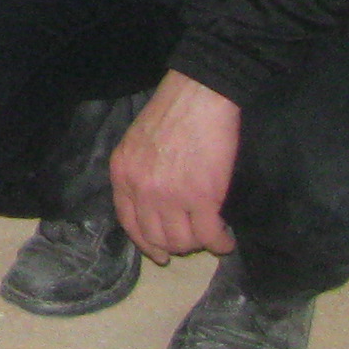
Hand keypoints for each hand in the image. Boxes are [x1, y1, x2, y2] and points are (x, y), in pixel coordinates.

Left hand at [110, 72, 242, 262]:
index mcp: (123, 173)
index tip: (158, 253)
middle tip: (192, 241)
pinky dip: (220, 243)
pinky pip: (210, 236)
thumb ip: (137, 172)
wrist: (199, 95)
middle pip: (157, 237)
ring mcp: (171, 196)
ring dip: (199, 245)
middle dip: (176, 245)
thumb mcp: (137, 141)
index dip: (146, 243)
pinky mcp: (202, 198)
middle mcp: (142, 188)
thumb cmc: (172, 111)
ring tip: (210, 238)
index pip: (129, 222)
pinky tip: (226, 240)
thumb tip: (150, 203)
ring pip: (183, 241)